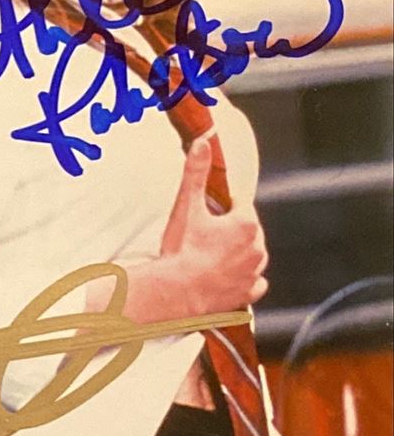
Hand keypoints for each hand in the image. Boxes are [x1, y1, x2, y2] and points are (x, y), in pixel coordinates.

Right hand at [153, 134, 267, 315]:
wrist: (178, 292)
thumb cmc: (183, 250)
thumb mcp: (187, 206)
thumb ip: (196, 172)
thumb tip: (203, 142)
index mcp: (247, 224)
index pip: (240, 204)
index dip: (220, 207)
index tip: (205, 213)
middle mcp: (258, 247)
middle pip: (246, 229)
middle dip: (228, 229)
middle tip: (202, 235)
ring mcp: (254, 272)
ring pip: (252, 254)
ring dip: (236, 252)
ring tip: (209, 256)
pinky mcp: (248, 293)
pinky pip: (254, 282)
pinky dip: (243, 278)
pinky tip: (226, 277)